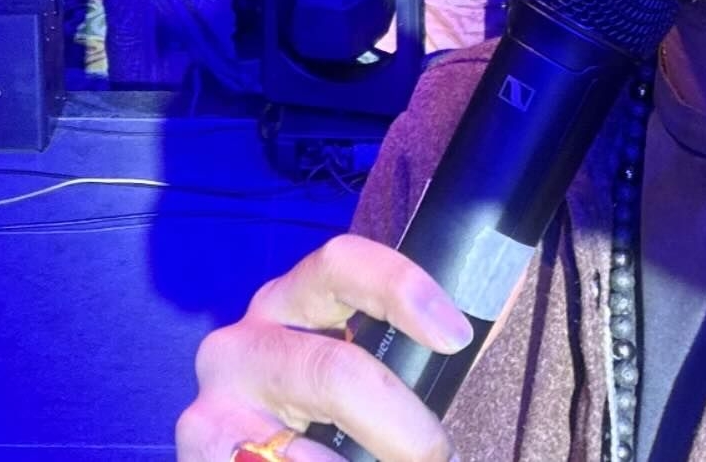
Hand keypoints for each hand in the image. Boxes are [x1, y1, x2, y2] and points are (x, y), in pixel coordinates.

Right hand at [175, 233, 469, 461]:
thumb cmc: (323, 425)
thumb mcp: (360, 375)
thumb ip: (411, 354)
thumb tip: (494, 309)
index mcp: (285, 304)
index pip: (339, 263)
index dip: (400, 288)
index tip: (455, 336)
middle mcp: (239, 345)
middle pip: (334, 372)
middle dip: (404, 429)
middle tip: (436, 456)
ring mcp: (212, 411)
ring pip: (311, 456)